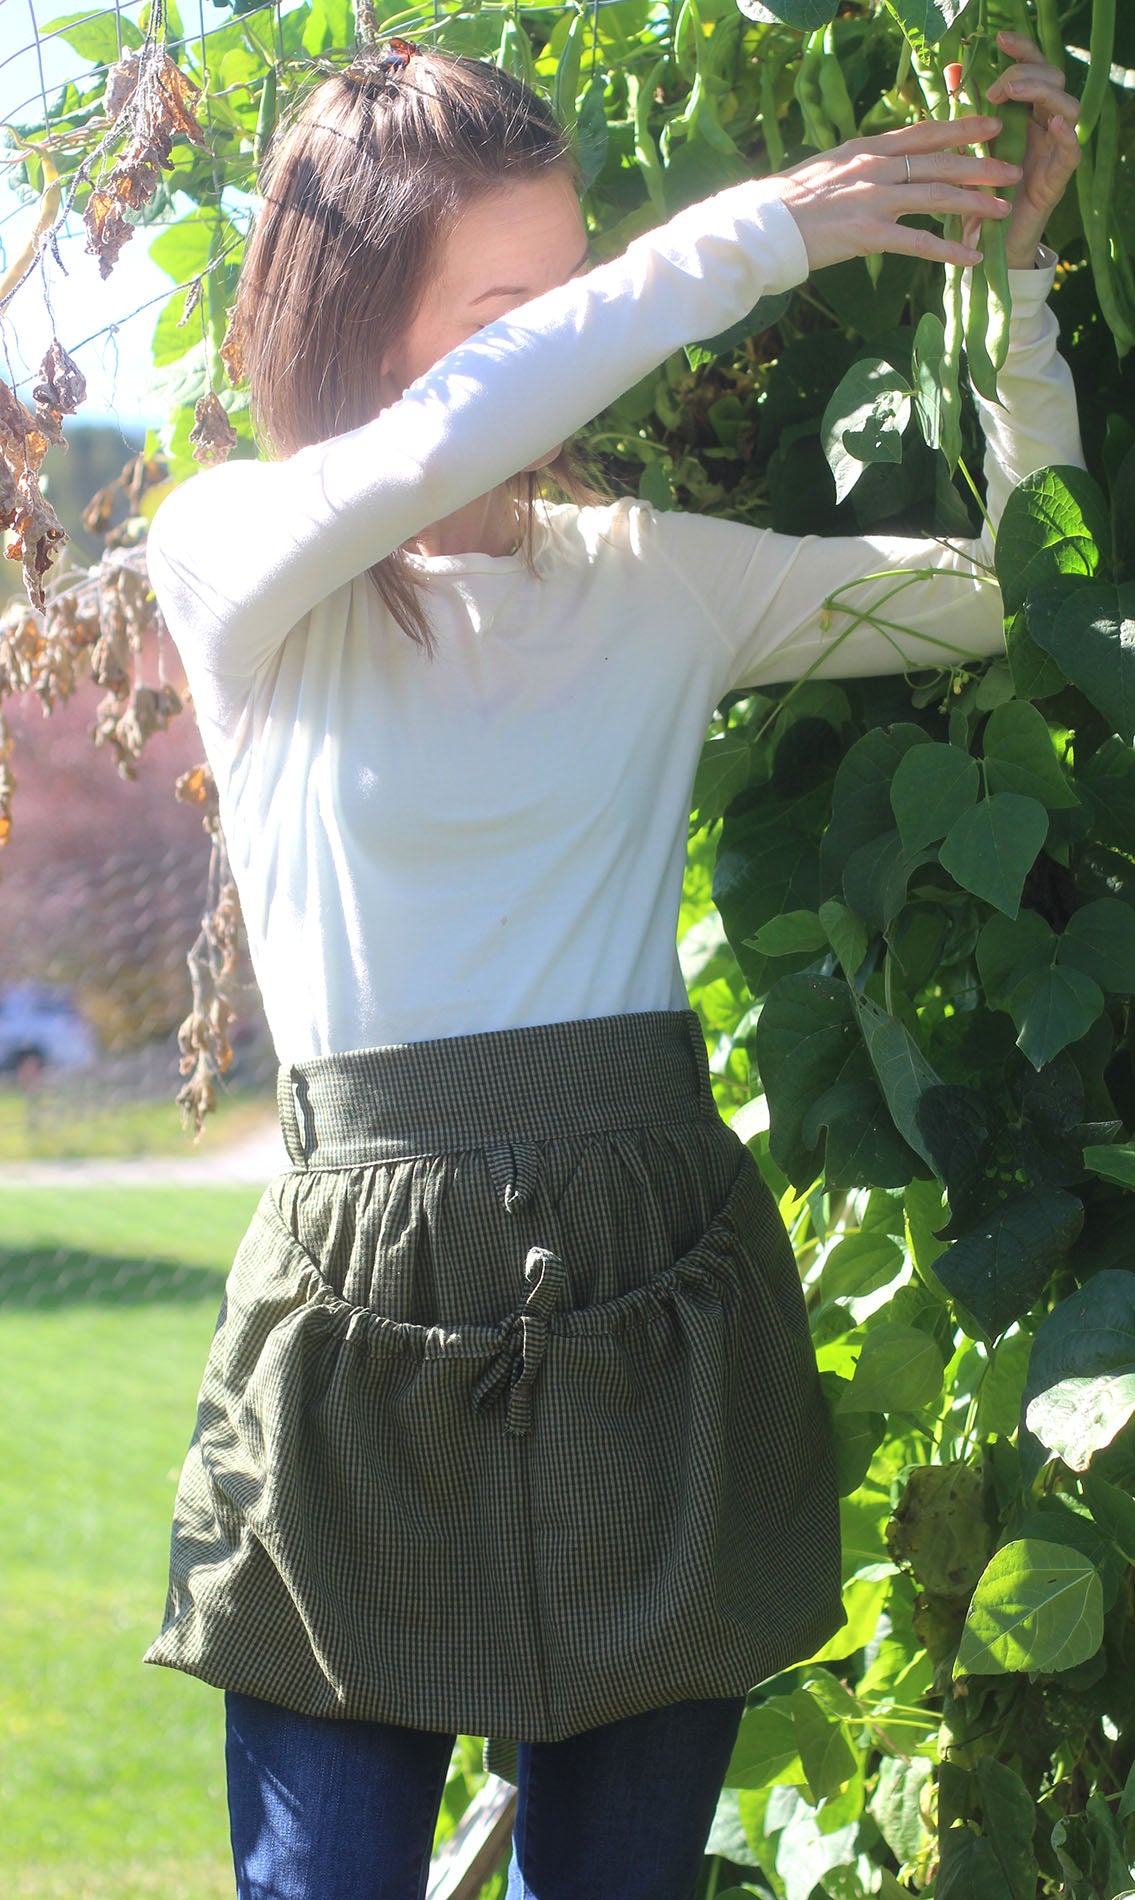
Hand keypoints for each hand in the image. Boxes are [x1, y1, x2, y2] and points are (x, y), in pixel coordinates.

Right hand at [769, 117, 1020, 274]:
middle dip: (982, 165)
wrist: (762, 227)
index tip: (990, 127)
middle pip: (940, 161)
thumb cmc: (789, 203)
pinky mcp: (868, 234)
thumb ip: (859, 165)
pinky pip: (918, 242)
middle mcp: (875, 167)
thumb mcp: (828, 169)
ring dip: (975, 203)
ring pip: (937, 196)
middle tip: (1013, 169)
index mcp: (866, 148)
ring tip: (1003, 210)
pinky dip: (948, 250)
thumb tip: (878, 165)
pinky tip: (971, 258)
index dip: (961, 128)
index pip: (923, 133)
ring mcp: (874, 199)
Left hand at [978, 30, 1080, 268]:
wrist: (982, 245)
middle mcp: (1043, 129)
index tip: (999, 40)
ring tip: (1013, 94)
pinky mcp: (1055, 182)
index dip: (1022, 51)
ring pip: (1069, 108)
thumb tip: (952, 68)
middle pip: (1054, 81)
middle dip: (1026, 72)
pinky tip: (1053, 123)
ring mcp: (1052, 153)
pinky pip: (1072, 151)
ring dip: (1042, 94)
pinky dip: (1067, 134)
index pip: (1033, 71)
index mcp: (1024, 116)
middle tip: (996, 86)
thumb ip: (962, 109)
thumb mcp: (965, 147)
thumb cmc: (977, 196)